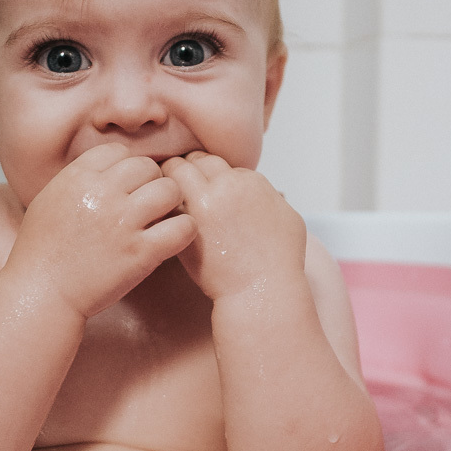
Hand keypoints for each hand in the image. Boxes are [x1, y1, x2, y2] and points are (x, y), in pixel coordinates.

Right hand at [5, 144, 196, 316]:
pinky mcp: (141, 252)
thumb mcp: (51, 199)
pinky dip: (184, 230)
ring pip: (170, 191)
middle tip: (147, 204)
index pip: (119, 152)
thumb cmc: (41, 250)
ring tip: (162, 219)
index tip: (125, 187)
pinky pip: (183, 227)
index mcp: (78, 177)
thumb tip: (108, 167)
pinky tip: (173, 238)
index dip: (126, 168)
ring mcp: (123, 222)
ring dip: (171, 204)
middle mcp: (102, 193)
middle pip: (148, 167)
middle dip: (151, 183)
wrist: (41, 293)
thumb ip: (79, 179)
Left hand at [161, 151, 305, 299]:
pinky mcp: (184, 223)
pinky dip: (162, 204)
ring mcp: (204, 203)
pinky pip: (164, 199)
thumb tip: (259, 191)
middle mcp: (227, 185)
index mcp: (250, 180)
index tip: (205, 190)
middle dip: (187, 172)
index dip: (209, 176)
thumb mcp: (288, 218)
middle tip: (181, 191)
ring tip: (168, 200)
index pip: (218, 162)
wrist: (261, 291)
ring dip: (169, 182)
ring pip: (174, 170)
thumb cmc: (279, 260)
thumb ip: (269, 197)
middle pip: (194, 159)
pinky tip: (163, 216)